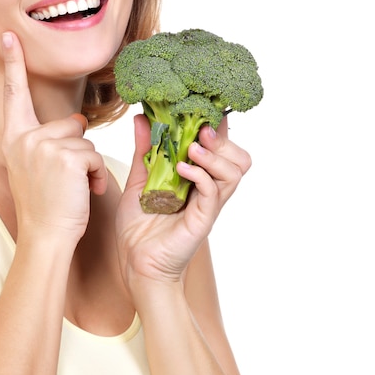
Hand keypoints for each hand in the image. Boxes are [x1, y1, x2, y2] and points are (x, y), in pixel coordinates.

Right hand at [1, 31, 107, 244]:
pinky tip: (86, 192)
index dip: (13, 63)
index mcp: (14, 138)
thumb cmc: (45, 204)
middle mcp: (24, 138)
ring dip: (89, 166)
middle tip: (66, 178)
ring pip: (86, 141)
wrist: (45, 237)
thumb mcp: (36, 166)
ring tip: (75, 188)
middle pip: (71, 123)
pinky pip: (94, 155)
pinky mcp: (66, 156)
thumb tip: (78, 120)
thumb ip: (49, 140)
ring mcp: (43, 146)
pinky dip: (97, 175)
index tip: (10, 36)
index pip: (14, 93)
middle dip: (79, 149)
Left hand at [116, 114, 250, 288]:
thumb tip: (141, 118)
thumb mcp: (139, 180)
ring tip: (191, 149)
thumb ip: (144, 150)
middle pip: (238, 158)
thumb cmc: (139, 226)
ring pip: (235, 172)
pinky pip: (214, 192)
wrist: (136, 263)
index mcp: (196, 179)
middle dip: (222, 139)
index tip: (201, 111)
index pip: (220, 148)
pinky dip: (201, 175)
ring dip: (214, 155)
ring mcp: (208, 205)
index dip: (217, 128)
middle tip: (200, 130)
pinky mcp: (203, 219)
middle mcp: (208, 190)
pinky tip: (181, 169)